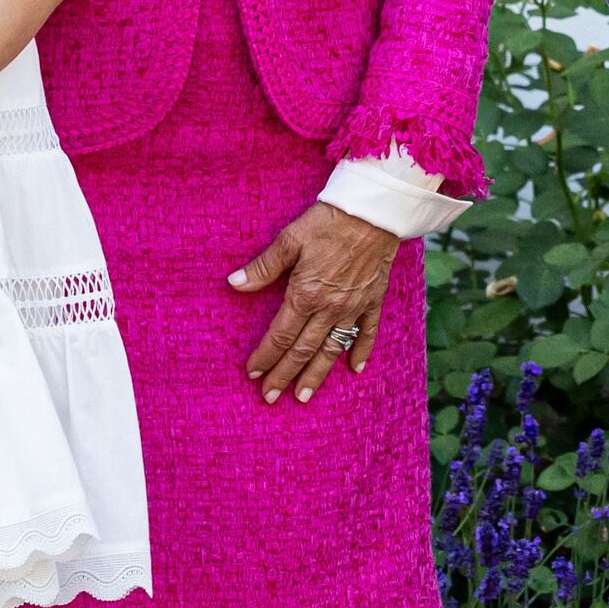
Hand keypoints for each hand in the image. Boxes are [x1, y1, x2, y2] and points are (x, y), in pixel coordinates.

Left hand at [233, 199, 401, 402]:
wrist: (375, 211)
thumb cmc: (329, 221)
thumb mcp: (290, 239)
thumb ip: (263, 267)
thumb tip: (234, 284)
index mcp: (305, 294)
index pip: (280, 335)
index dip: (265, 356)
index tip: (253, 373)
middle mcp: (329, 308)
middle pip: (303, 350)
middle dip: (284, 375)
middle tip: (270, 396)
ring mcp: (353, 307)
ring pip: (332, 349)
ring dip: (317, 374)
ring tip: (304, 395)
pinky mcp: (373, 300)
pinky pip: (367, 332)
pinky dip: (361, 352)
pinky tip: (355, 369)